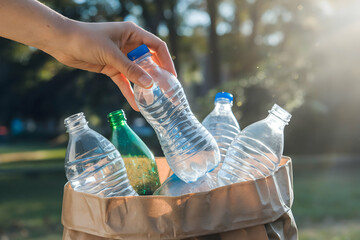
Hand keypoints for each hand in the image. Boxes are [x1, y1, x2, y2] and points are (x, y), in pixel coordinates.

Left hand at [45, 20, 176, 110]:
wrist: (62, 42)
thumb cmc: (86, 39)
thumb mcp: (111, 54)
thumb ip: (130, 69)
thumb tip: (149, 84)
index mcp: (133, 33)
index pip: (157, 46)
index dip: (166, 61)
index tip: (172, 77)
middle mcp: (129, 44)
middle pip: (149, 61)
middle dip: (158, 76)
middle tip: (167, 92)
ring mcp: (121, 57)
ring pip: (137, 73)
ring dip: (144, 86)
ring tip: (155, 101)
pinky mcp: (111, 67)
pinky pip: (124, 81)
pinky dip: (129, 92)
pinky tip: (136, 105)